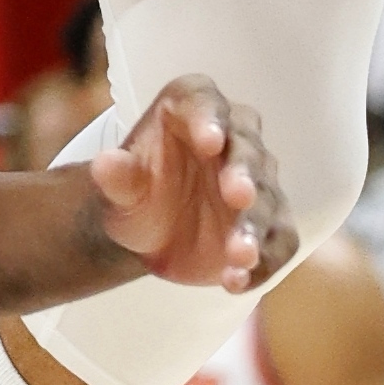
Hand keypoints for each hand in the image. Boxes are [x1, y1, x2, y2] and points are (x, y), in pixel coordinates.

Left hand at [86, 76, 294, 293]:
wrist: (151, 231)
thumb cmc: (136, 193)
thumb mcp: (119, 188)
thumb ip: (117, 177)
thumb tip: (104, 165)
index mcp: (192, 109)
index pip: (204, 102)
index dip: (210, 118)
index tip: (210, 141)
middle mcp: (234, 136)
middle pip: (246, 148)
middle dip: (243, 173)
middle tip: (238, 196)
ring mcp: (258, 181)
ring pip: (266, 199)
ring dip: (254, 227)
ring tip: (239, 256)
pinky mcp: (270, 224)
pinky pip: (278, 241)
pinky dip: (265, 263)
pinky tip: (238, 282)